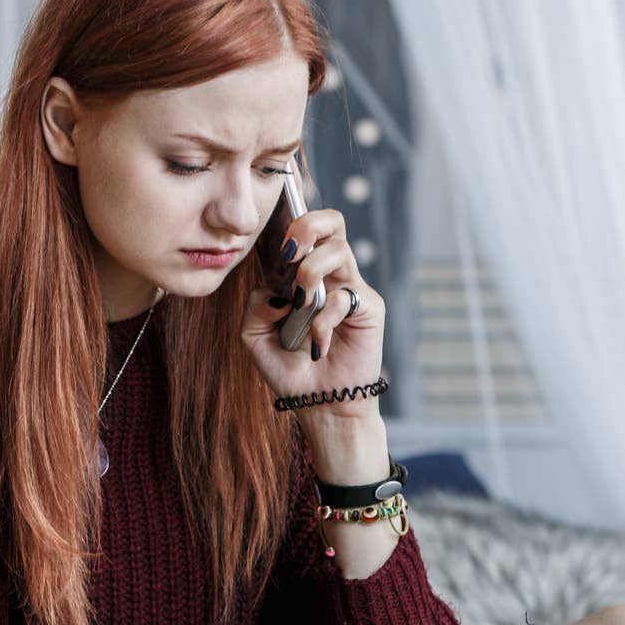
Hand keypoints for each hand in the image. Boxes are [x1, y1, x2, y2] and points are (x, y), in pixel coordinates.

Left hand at [239, 207, 383, 408]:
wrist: (319, 404)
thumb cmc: (291, 370)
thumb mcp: (256, 338)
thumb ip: (254, 306)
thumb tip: (275, 290)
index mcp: (305, 275)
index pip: (306, 231)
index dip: (292, 224)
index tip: (274, 245)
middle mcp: (331, 276)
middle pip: (333, 221)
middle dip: (308, 225)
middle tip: (291, 251)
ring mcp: (352, 289)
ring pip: (339, 249)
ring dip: (311, 270)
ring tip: (300, 302)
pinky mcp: (369, 308)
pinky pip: (343, 297)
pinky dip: (323, 321)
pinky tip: (319, 345)